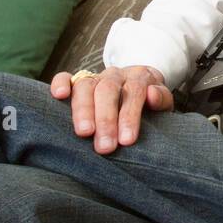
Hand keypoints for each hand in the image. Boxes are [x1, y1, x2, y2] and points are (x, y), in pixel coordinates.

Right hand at [50, 65, 173, 154]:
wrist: (141, 86)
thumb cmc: (150, 103)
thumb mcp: (164, 103)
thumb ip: (161, 99)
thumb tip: (152, 96)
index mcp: (138, 77)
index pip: (133, 92)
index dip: (129, 116)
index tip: (127, 141)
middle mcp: (115, 75)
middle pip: (107, 90)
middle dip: (106, 120)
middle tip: (105, 147)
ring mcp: (95, 76)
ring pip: (86, 86)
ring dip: (83, 110)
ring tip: (84, 133)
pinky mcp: (78, 80)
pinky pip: (66, 76)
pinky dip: (61, 83)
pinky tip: (59, 96)